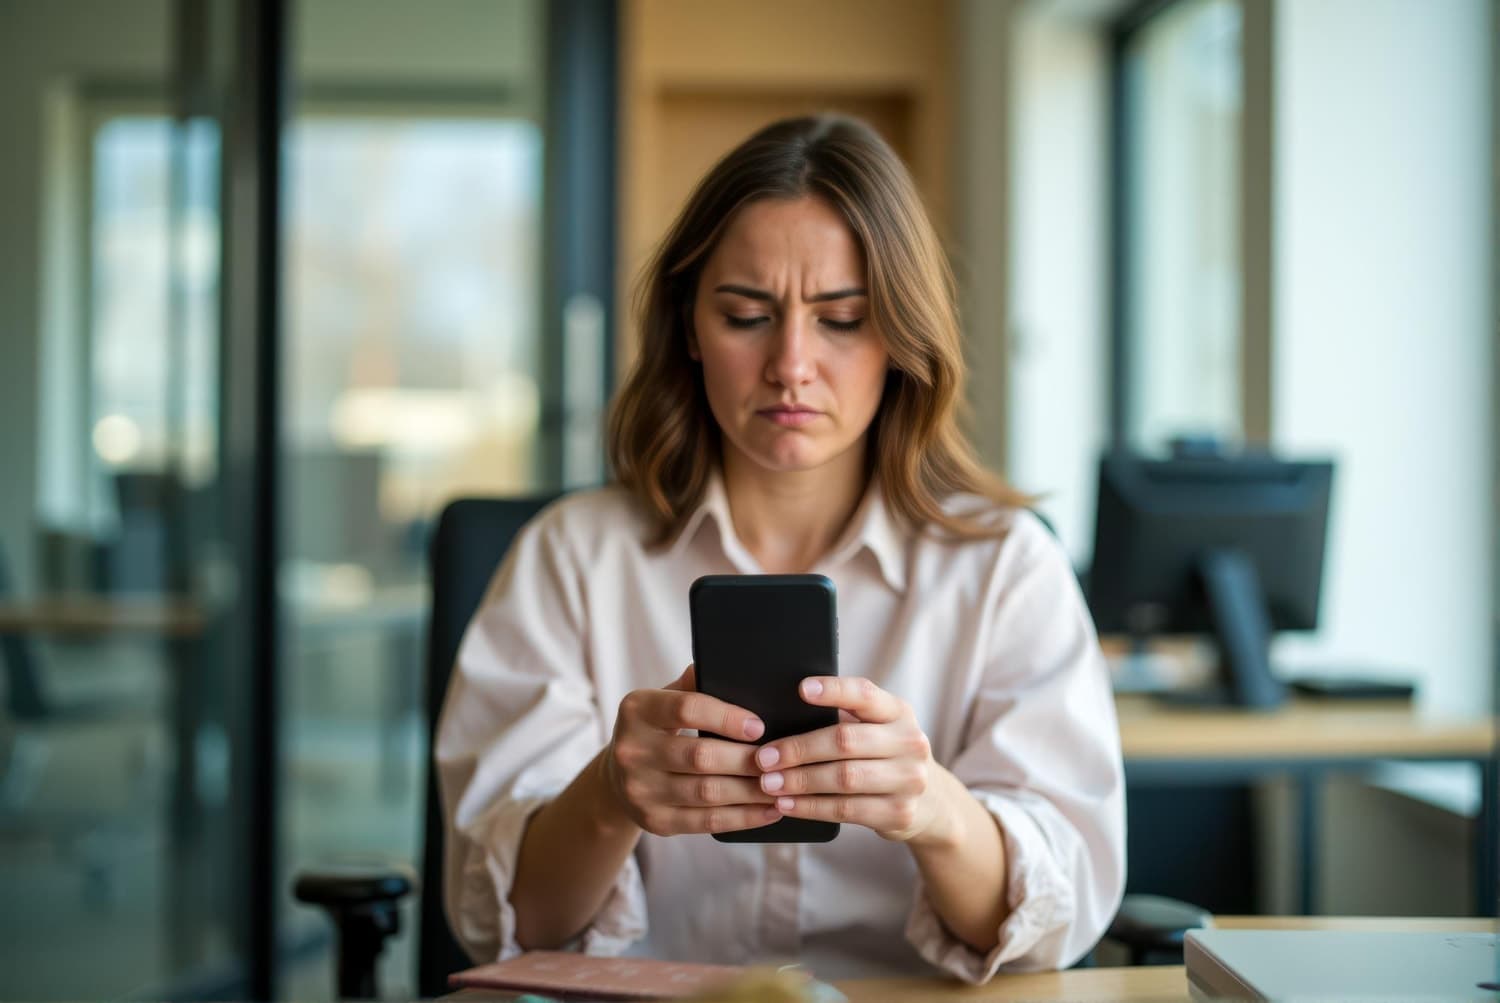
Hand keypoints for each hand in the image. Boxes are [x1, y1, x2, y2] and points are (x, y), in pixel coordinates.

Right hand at [602, 665, 783, 836]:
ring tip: (784, 785)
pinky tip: (769, 810)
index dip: (726, 717)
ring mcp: (640, 790)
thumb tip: (731, 665)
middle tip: (782, 759)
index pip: (686, 709)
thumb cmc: (656, 729)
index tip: (760, 726)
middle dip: (747, 759)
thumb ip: (693, 685)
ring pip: (707, 793)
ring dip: (751, 791)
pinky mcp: (654, 821)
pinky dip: (743, 817)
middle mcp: (632, 750)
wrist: (617, 778)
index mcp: (637, 710)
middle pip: (700, 756)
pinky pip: (707, 822)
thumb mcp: (663, 700)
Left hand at [753, 676, 945, 843]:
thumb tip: (780, 713)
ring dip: (800, 781)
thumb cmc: (883, 754)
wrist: (930, 802)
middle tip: (763, 757)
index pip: (865, 694)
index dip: (834, 690)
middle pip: (845, 741)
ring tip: (768, 783)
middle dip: (799, 749)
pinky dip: (811, 807)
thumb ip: (843, 718)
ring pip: (844, 778)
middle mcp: (910, 742)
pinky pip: (847, 810)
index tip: (801, 689)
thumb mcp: (876, 728)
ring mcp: (909, 780)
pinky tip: (786, 804)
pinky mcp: (900, 813)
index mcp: (898, 712)